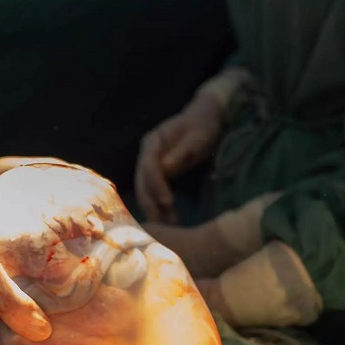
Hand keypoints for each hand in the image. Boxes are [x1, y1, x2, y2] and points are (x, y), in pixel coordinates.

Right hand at [135, 93, 222, 222]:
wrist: (203, 119)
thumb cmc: (202, 126)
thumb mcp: (196, 136)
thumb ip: (181, 151)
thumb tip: (164, 168)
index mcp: (153, 141)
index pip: (148, 165)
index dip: (156, 184)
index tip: (168, 201)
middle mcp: (146, 154)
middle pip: (141, 181)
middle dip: (151, 203)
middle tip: (164, 222)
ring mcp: (149, 165)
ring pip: (145, 190)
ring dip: (154, 208)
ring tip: (169, 225)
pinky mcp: (157, 175)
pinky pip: (153, 192)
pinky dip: (159, 206)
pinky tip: (170, 219)